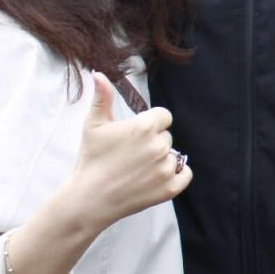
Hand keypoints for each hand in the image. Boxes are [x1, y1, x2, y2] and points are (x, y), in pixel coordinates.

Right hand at [63, 74, 189, 231]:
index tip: (135, 135)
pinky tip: (156, 177)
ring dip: (161, 160)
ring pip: (173, 155)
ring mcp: (166, 168)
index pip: (163, 116)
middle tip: (130, 155)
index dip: (150, 124)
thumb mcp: (94, 125)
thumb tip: (100, 74)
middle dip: (152, 143)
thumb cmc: (91, 160)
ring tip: (137, 169)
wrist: (89, 199)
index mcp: (145, 126)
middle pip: (166, 136)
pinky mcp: (170, 188)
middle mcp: (160, 146)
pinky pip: (185, 174)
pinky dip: (176, 175)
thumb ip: (102, 97)